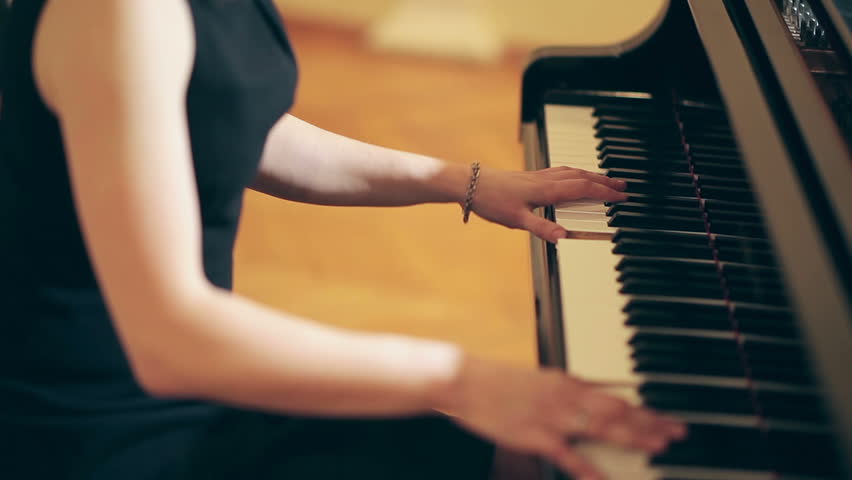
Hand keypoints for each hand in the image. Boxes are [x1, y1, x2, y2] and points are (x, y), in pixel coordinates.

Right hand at [437, 356, 685, 479]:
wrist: (465, 380)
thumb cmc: (496, 381)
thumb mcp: (536, 380)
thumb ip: (562, 388)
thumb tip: (584, 391)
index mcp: (567, 383)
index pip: (615, 397)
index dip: (644, 409)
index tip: (666, 418)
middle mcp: (566, 397)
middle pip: (618, 411)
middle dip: (651, 422)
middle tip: (678, 432)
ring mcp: (552, 417)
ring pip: (602, 427)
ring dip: (633, 436)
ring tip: (658, 446)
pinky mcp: (535, 435)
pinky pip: (567, 455)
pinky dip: (587, 468)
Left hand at [470, 166, 627, 242]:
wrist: (467, 183)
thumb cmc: (489, 200)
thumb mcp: (515, 220)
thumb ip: (541, 228)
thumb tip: (563, 237)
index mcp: (545, 189)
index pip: (582, 188)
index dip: (604, 192)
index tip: (622, 197)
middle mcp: (544, 179)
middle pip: (581, 177)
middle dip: (604, 181)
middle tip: (623, 186)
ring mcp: (537, 176)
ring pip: (571, 171)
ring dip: (591, 174)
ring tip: (605, 179)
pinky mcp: (529, 176)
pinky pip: (559, 171)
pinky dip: (573, 172)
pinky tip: (572, 175)